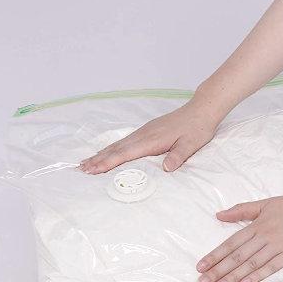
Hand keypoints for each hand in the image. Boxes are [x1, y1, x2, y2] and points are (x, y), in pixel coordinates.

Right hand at [79, 96, 221, 173]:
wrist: (201, 111)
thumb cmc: (197, 129)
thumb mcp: (191, 145)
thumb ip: (178, 156)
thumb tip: (166, 168)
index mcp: (152, 140)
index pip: (125, 154)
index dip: (108, 163)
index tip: (93, 170)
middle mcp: (144, 135)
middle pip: (116, 149)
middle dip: (98, 159)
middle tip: (81, 169)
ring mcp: (144, 132)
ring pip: (118, 144)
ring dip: (102, 154)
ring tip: (87, 163)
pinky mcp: (147, 131)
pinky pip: (125, 142)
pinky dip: (113, 149)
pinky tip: (108, 152)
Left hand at [196, 189, 282, 281]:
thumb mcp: (265, 203)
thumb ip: (241, 210)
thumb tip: (219, 215)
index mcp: (257, 224)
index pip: (231, 243)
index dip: (214, 255)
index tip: (200, 266)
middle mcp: (265, 236)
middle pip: (237, 256)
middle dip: (218, 270)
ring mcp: (278, 246)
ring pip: (251, 264)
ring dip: (234, 277)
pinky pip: (272, 267)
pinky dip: (258, 275)